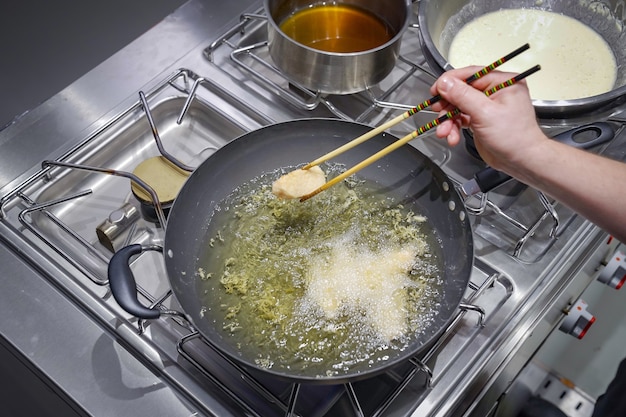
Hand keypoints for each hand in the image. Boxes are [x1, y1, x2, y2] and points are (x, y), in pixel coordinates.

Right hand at [429, 67, 546, 172]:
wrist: (520, 161)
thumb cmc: (514, 137)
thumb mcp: (485, 113)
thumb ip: (463, 96)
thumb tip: (445, 82)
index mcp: (502, 82)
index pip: (471, 74)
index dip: (451, 81)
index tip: (436, 89)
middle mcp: (494, 92)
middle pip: (462, 91)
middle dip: (448, 105)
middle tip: (438, 111)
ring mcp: (487, 106)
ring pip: (458, 106)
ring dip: (449, 120)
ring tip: (445, 132)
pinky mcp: (480, 119)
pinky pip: (461, 118)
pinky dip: (454, 128)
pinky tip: (452, 137)